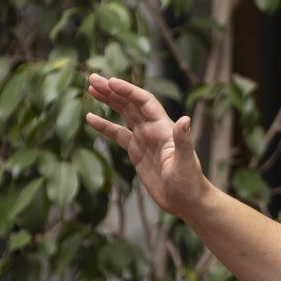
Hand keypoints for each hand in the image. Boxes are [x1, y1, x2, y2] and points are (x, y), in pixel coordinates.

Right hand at [85, 74, 209, 216]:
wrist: (188, 202)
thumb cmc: (189, 182)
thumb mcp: (185, 162)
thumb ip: (183, 141)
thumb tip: (185, 119)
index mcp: (164, 128)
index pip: (144, 102)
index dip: (128, 91)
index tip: (110, 82)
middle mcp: (153, 130)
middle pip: (131, 103)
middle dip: (113, 90)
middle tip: (92, 78)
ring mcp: (144, 140)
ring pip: (123, 114)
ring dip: (108, 101)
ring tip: (91, 88)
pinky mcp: (137, 153)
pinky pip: (118, 134)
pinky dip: (105, 125)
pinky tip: (90, 117)